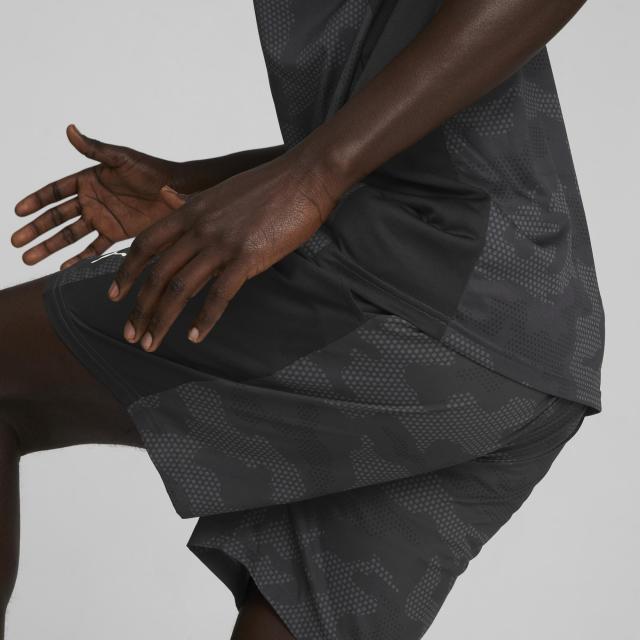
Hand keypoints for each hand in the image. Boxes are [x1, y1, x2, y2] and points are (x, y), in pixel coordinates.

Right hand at [12, 124, 181, 269]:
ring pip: (69, 235)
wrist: (178, 191)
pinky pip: (94, 248)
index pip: (54, 192)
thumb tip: (69, 129)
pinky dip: (79, 258)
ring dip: (49, 247)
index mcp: (88, 179)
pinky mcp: (117, 233)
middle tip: (15, 242)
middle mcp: (91, 200)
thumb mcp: (122, 158)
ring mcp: (102, 218)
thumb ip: (95, 148)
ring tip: (28, 259)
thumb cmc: (152, 170)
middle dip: (36, 230)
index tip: (18, 212)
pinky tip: (63, 267)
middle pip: (56, 217)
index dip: (36, 201)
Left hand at [108, 151, 337, 351]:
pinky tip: (195, 336)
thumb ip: (192, 202)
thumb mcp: (219, 191)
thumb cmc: (267, 185)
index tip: (114, 296)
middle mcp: (198, 227)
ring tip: (152, 343)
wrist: (304, 177)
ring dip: (162, 320)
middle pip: (157, 273)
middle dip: (139, 309)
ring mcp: (221, 242)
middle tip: (131, 334)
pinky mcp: (247, 257)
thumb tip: (169, 198)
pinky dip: (205, 319)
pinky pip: (219, 294)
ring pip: (180, 288)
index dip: (125, 272)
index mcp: (190, 211)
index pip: (145, 245)